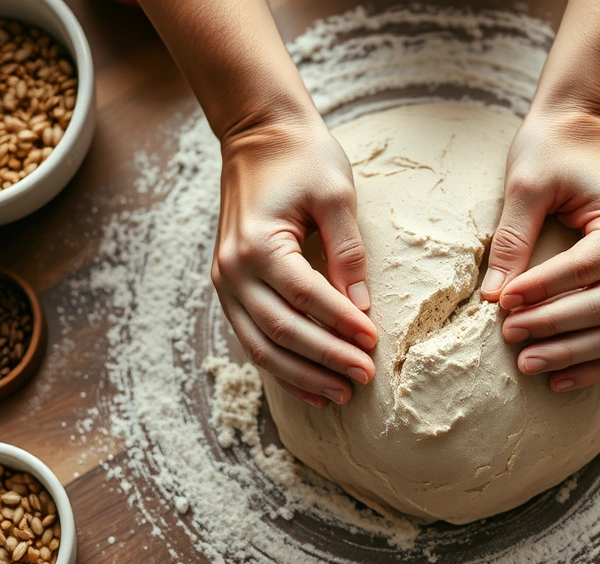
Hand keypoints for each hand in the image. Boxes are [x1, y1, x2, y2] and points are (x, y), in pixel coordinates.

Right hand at [211, 114, 377, 408]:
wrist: (259, 134)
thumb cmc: (303, 158)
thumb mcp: (336, 194)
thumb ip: (348, 251)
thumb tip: (361, 305)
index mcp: (259, 243)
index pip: (305, 297)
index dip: (340, 324)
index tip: (374, 341)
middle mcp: (233, 269)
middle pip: (281, 330)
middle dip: (325, 358)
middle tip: (364, 377)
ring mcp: (226, 281)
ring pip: (261, 345)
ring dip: (301, 374)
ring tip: (341, 393)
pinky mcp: (230, 287)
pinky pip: (252, 338)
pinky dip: (280, 365)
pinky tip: (310, 384)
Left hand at [480, 108, 599, 391]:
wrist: (591, 122)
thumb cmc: (557, 146)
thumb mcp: (527, 184)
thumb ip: (513, 240)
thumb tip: (492, 295)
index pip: (583, 272)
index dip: (540, 294)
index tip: (500, 305)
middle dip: (555, 331)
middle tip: (510, 341)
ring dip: (575, 354)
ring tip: (529, 366)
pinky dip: (598, 359)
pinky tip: (563, 378)